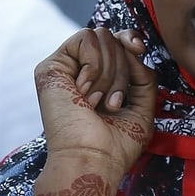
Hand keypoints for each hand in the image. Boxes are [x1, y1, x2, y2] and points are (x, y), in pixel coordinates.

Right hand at [32, 28, 156, 195]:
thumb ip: (143, 76)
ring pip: (101, 36)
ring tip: (98, 102)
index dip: (130, 37)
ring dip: (109, 73)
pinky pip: (85, 38)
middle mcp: (81, 71)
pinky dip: (94, 65)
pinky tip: (84, 92)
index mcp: (100, 79)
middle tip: (112, 103)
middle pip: (113, 39)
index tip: (139, 49)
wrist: (92, 159)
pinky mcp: (51, 67)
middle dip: (122, 70)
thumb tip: (133, 49)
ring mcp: (65, 68)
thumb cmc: (116, 144)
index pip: (117, 39)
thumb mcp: (142, 107)